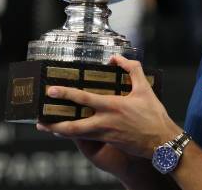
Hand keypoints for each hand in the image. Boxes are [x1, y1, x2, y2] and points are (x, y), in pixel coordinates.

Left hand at [37, 55, 181, 158]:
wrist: (161, 142)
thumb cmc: (154, 115)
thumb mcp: (145, 88)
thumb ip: (132, 69)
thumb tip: (116, 58)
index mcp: (112, 106)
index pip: (83, 99)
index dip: (65, 94)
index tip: (51, 91)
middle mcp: (104, 122)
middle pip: (72, 126)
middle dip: (53, 123)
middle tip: (39, 120)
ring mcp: (105, 134)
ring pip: (76, 135)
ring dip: (60, 131)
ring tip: (47, 127)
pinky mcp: (108, 141)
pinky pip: (86, 138)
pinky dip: (74, 134)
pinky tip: (68, 130)